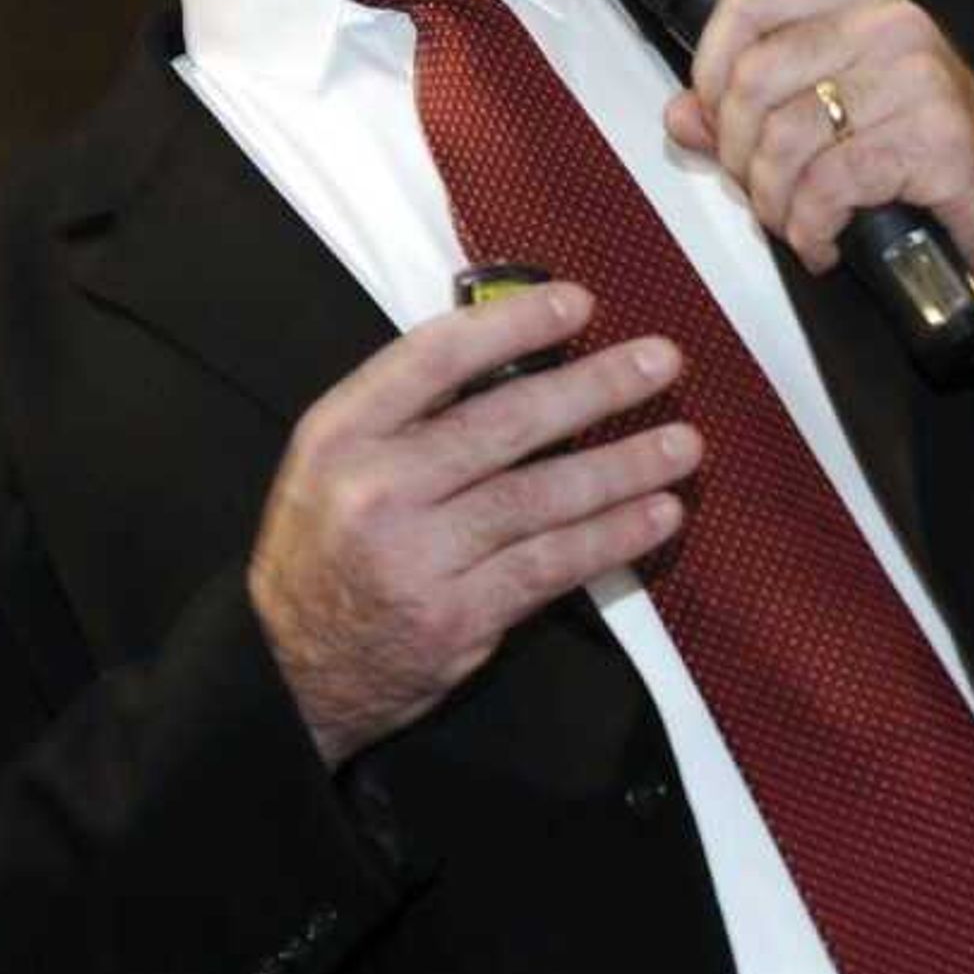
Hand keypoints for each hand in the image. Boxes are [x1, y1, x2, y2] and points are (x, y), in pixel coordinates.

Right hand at [247, 284, 699, 762]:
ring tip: (684, 444)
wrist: (289, 670)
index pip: (433, 357)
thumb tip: (523, 354)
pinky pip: (552, 565)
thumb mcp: (337, 463)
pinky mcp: (457, 616)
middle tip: (663, 360)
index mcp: (341, 434)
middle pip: (504, 423)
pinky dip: (613, 538)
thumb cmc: (330, 548)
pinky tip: (659, 515)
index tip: (579, 303)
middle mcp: (375, 489)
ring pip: (540, 497)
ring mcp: (417, 556)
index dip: (512, 323)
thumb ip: (411, 414)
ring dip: (624, 466)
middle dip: (596, 387)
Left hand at [661, 0, 973, 311]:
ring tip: (795, 226)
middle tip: (762, 197)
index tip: (717, 122)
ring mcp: (919, 78)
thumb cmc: (926, 166)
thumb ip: (752, 114)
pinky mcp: (937, 138)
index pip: (747, 1)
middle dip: (740, 157)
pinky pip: (831, 184)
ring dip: (774, 204)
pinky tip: (825, 245)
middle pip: (754, 79)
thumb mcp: (834, 124)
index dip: (709, 67)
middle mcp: (892, 25)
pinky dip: (812, 229)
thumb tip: (680, 116)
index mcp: (863, 2)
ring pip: (785, 138)